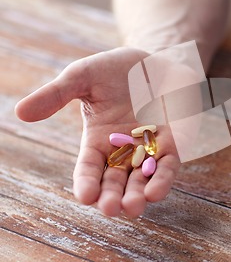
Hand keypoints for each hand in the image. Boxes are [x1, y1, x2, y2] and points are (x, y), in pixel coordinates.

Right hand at [15, 47, 181, 216]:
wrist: (155, 59)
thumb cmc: (116, 69)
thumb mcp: (83, 77)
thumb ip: (57, 94)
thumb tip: (21, 112)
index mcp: (98, 141)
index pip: (89, 169)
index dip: (87, 183)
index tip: (85, 196)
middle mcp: (123, 151)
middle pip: (115, 182)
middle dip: (112, 197)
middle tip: (110, 209)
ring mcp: (149, 149)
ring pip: (142, 180)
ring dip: (138, 195)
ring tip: (133, 208)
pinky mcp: (173, 143)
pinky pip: (167, 165)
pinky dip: (162, 178)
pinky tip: (155, 192)